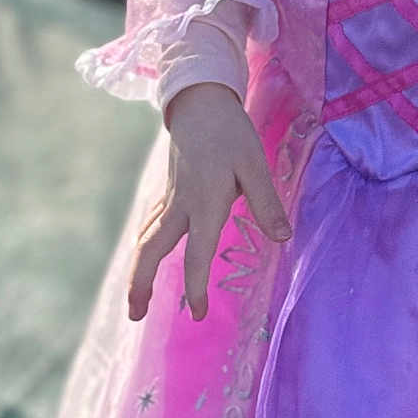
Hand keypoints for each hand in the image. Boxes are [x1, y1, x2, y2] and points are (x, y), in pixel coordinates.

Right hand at [129, 82, 291, 323]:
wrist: (199, 101)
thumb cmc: (231, 132)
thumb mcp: (255, 164)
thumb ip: (266, 203)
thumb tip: (282, 238)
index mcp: (204, 203)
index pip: (196, 253)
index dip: (196, 285)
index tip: (196, 313)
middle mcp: (181, 205)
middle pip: (152, 249)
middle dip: (142, 283)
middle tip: (135, 316)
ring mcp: (171, 198)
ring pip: (146, 239)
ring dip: (138, 271)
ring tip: (135, 302)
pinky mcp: (169, 191)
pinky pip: (150, 225)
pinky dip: (144, 248)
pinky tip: (145, 258)